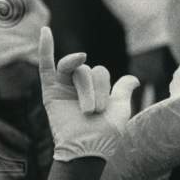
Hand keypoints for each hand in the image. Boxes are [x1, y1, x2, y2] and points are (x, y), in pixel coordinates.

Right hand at [38, 26, 137, 161]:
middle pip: (89, 69)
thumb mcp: (121, 109)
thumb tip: (133, 79)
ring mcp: (64, 86)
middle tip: (94, 112)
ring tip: (87, 110)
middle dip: (96, 90)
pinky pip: (46, 65)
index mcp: (94, 88)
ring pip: (76, 69)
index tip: (105, 109)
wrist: (88, 148)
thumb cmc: (105, 133)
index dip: (106, 87)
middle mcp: (78, 85)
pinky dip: (45, 47)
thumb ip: (123, 91)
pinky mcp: (50, 90)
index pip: (101, 71)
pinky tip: (45, 31)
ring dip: (85, 88)